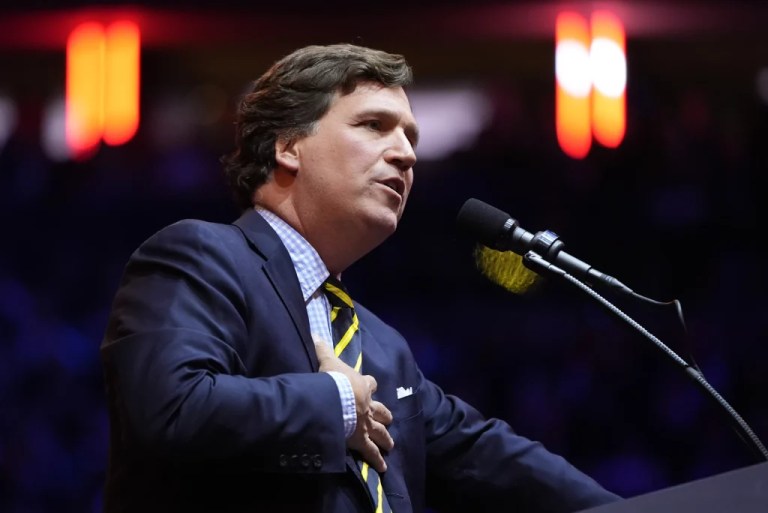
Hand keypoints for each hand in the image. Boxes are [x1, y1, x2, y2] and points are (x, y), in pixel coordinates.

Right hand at [314, 339, 393, 472]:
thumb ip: (322, 348)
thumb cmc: (332, 379)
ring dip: (386, 439)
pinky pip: (371, 452)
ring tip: (391, 445)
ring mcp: (366, 424)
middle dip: (385, 416)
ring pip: (380, 432)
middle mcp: (368, 405)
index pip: (371, 383)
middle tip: (389, 421)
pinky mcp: (361, 439)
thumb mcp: (327, 360)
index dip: (370, 384)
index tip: (371, 385)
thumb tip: (315, 333)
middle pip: (382, 411)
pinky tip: (383, 467)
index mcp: (362, 386)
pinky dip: (377, 460)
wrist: (335, 398)